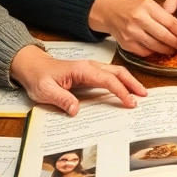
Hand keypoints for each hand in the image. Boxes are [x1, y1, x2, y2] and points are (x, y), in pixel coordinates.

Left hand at [10, 45, 145, 115]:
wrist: (32, 66)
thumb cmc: (38, 76)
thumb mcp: (45, 90)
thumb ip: (61, 99)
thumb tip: (76, 109)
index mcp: (82, 70)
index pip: (108, 80)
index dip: (121, 91)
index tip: (130, 102)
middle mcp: (90, 67)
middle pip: (117, 72)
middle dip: (132, 83)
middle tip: (144, 96)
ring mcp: (90, 70)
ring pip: (115, 73)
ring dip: (129, 82)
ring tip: (140, 94)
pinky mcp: (89, 75)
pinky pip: (109, 77)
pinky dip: (121, 83)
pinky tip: (125, 92)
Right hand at [88, 0, 176, 56]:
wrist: (108, 11)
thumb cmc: (131, 6)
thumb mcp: (148, 4)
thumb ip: (163, 15)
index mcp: (146, 7)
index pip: (170, 22)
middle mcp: (138, 19)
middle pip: (164, 36)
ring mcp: (131, 33)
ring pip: (155, 46)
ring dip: (167, 50)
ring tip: (174, 49)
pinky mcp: (126, 44)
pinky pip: (145, 52)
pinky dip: (154, 53)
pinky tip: (159, 50)